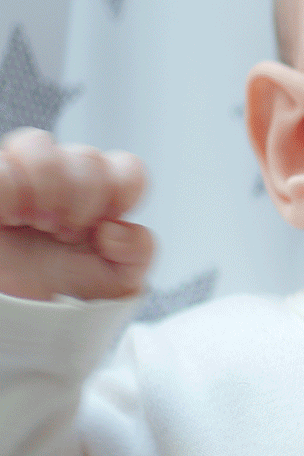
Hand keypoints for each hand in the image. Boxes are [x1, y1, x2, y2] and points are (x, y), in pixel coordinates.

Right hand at [0, 127, 153, 300]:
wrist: (14, 312)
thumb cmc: (60, 288)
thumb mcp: (114, 280)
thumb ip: (138, 252)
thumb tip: (115, 229)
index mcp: (100, 196)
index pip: (126, 166)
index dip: (123, 191)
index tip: (106, 224)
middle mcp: (62, 178)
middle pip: (87, 157)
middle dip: (82, 201)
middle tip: (65, 234)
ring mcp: (21, 175)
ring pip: (38, 143)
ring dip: (45, 188)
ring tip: (37, 222)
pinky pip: (1, 169)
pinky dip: (9, 194)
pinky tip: (9, 218)